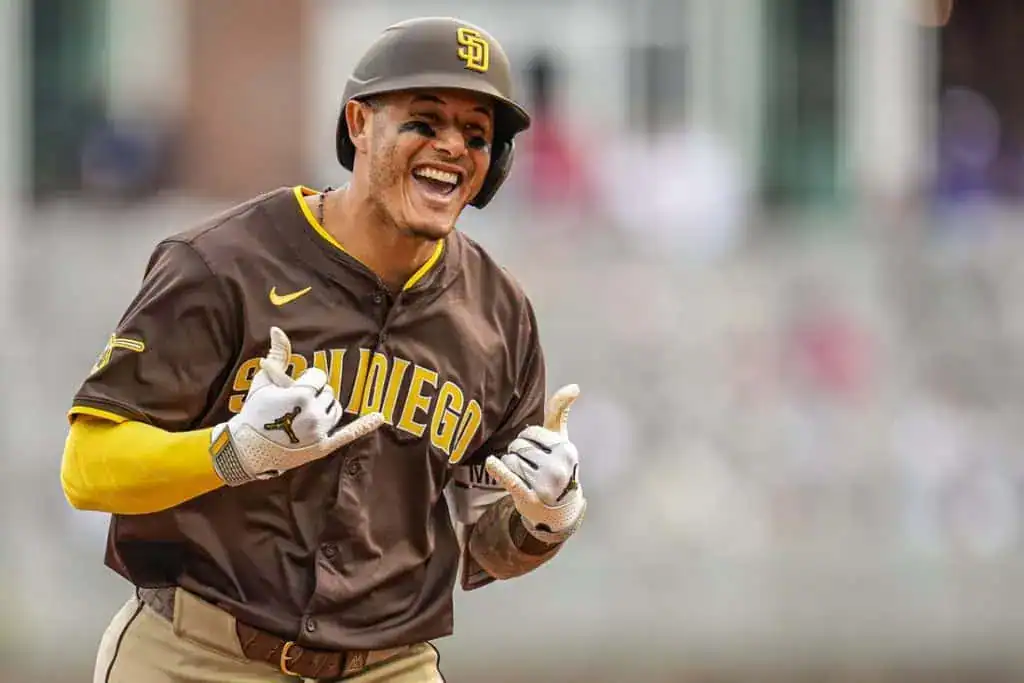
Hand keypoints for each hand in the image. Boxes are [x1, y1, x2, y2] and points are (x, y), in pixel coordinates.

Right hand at [210, 327, 383, 485]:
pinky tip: (380, 417)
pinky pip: (348, 434)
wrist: (246, 449)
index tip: (293, 389)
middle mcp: (313, 413)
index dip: (306, 381)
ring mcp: (319, 431)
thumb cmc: (254, 412)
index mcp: (301, 395)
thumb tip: (277, 329)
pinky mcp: (322, 447)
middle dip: (314, 394)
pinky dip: (364, 426)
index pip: (319, 377)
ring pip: (336, 408)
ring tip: (305, 413)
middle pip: (328, 392)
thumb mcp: (263, 381)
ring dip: (325, 407)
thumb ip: (277, 355)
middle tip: (295, 404)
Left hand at [485, 384, 586, 542]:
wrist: (561, 511)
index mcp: (566, 449)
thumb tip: (574, 386)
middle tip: (529, 465)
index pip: (530, 432)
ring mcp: (544, 484)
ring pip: (510, 460)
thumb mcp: (562, 441)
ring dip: (511, 466)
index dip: (528, 440)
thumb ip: (561, 412)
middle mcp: (557, 466)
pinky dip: (499, 470)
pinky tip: (491, 462)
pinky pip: (510, 478)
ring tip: (525, 476)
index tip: (537, 451)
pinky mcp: (528, 498)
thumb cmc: (558, 467)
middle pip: (519, 446)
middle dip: (518, 452)